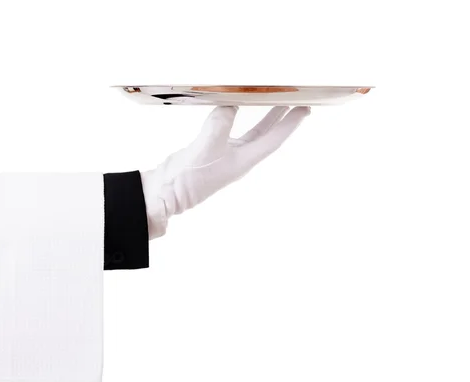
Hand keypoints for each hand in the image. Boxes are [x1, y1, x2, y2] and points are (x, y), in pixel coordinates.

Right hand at [141, 105, 310, 238]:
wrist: (165, 193)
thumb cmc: (188, 178)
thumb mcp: (207, 145)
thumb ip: (221, 121)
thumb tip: (230, 104)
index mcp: (244, 161)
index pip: (274, 139)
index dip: (290, 124)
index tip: (305, 109)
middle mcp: (239, 159)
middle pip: (267, 135)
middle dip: (282, 118)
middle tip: (296, 101)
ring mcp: (225, 156)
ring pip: (251, 133)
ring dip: (264, 117)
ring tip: (273, 101)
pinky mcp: (211, 152)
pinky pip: (231, 131)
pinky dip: (238, 118)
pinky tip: (235, 108)